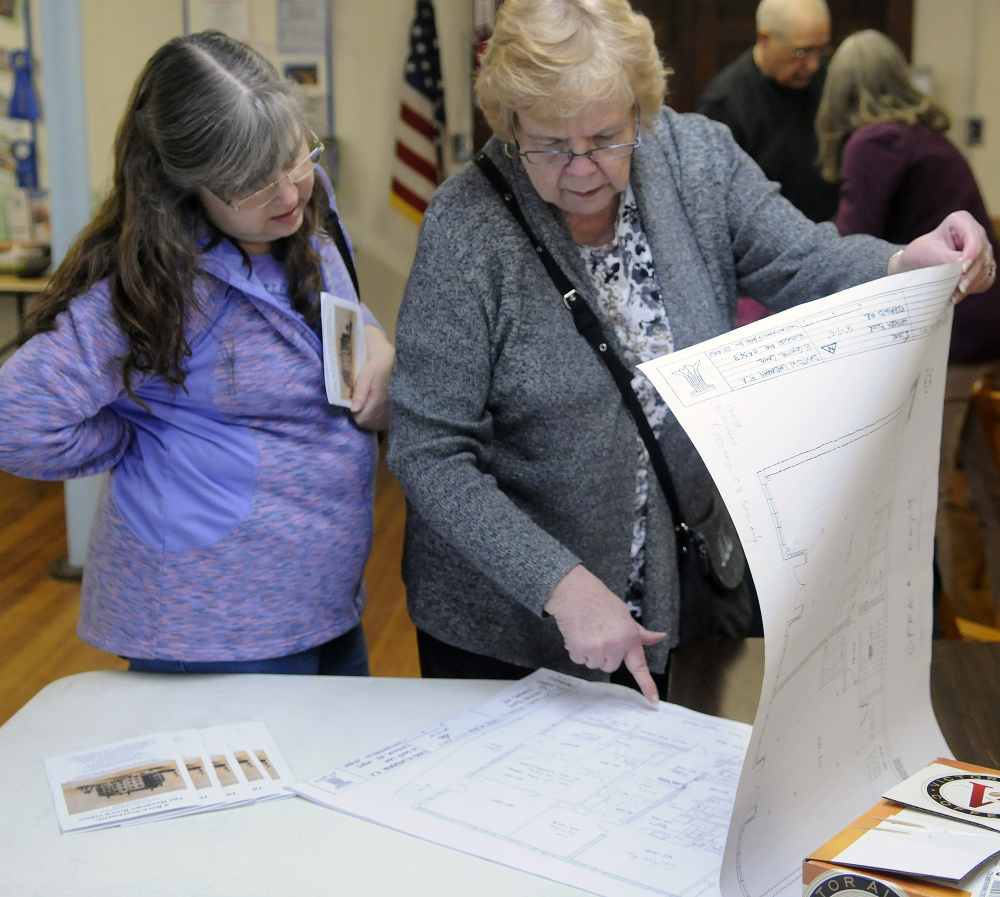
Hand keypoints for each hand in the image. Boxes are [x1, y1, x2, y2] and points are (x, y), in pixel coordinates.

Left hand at [351, 325, 393, 430]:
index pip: (361, 419)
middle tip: (359, 403)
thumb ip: (360, 392)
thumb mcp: (366, 375)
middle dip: (360, 415)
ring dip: (369, 418)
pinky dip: (377, 419)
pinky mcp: (397, 412)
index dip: (354, 413)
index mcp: (378, 401)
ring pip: (375, 424)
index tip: (353, 404)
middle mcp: (387, 409)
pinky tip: (376, 410)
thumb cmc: (377, 365)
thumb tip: (354, 410)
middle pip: (367, 423)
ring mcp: (393, 412)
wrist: (394, 360)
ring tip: (367, 405)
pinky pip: (383, 423)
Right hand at [544, 565, 665, 703]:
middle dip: (604, 654)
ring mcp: (598, 648)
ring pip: (594, 664)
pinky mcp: (580, 649)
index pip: (640, 665)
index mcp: (630, 636)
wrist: (574, 592)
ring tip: (587, 631)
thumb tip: (660, 637)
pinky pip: (579, 660)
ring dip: (589, 653)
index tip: (653, 702)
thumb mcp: (624, 615)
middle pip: (610, 666)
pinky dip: (576, 650)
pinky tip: (577, 632)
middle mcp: (616, 644)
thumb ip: (639, 633)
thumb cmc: (598, 600)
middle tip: (598, 634)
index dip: (647, 685)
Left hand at [888, 211, 996, 299]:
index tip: (962, 268)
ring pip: (986, 268)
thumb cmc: (921, 252)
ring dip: (971, 284)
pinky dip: (974, 287)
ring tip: (955, 296)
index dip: (971, 253)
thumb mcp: (929, 253)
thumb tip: (963, 268)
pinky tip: (959, 294)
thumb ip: (946, 258)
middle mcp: (976, 233)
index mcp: (961, 221)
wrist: (917, 263)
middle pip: (982, 255)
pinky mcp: (983, 265)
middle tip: (958, 288)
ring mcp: (982, 250)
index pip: (974, 237)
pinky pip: (985, 278)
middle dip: (970, 274)